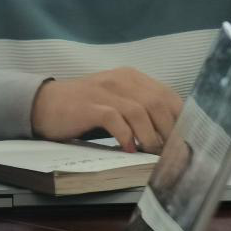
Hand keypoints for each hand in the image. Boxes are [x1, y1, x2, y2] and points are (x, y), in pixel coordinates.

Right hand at [30, 68, 182, 152]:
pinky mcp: (90, 105)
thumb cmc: (86, 107)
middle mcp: (122, 80)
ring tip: (151, 152)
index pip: (167, 95)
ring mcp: (105, 92)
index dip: (180, 117)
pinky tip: (128, 149)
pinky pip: (114, 119)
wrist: (46, 103)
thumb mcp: (117, 100)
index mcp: (133, 78)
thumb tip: (168, 133)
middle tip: (170, 152)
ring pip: (139, 111)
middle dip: (168, 130)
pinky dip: (125, 135)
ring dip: (149, 135)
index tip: (185, 139)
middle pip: (157, 103)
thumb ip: (140, 109)